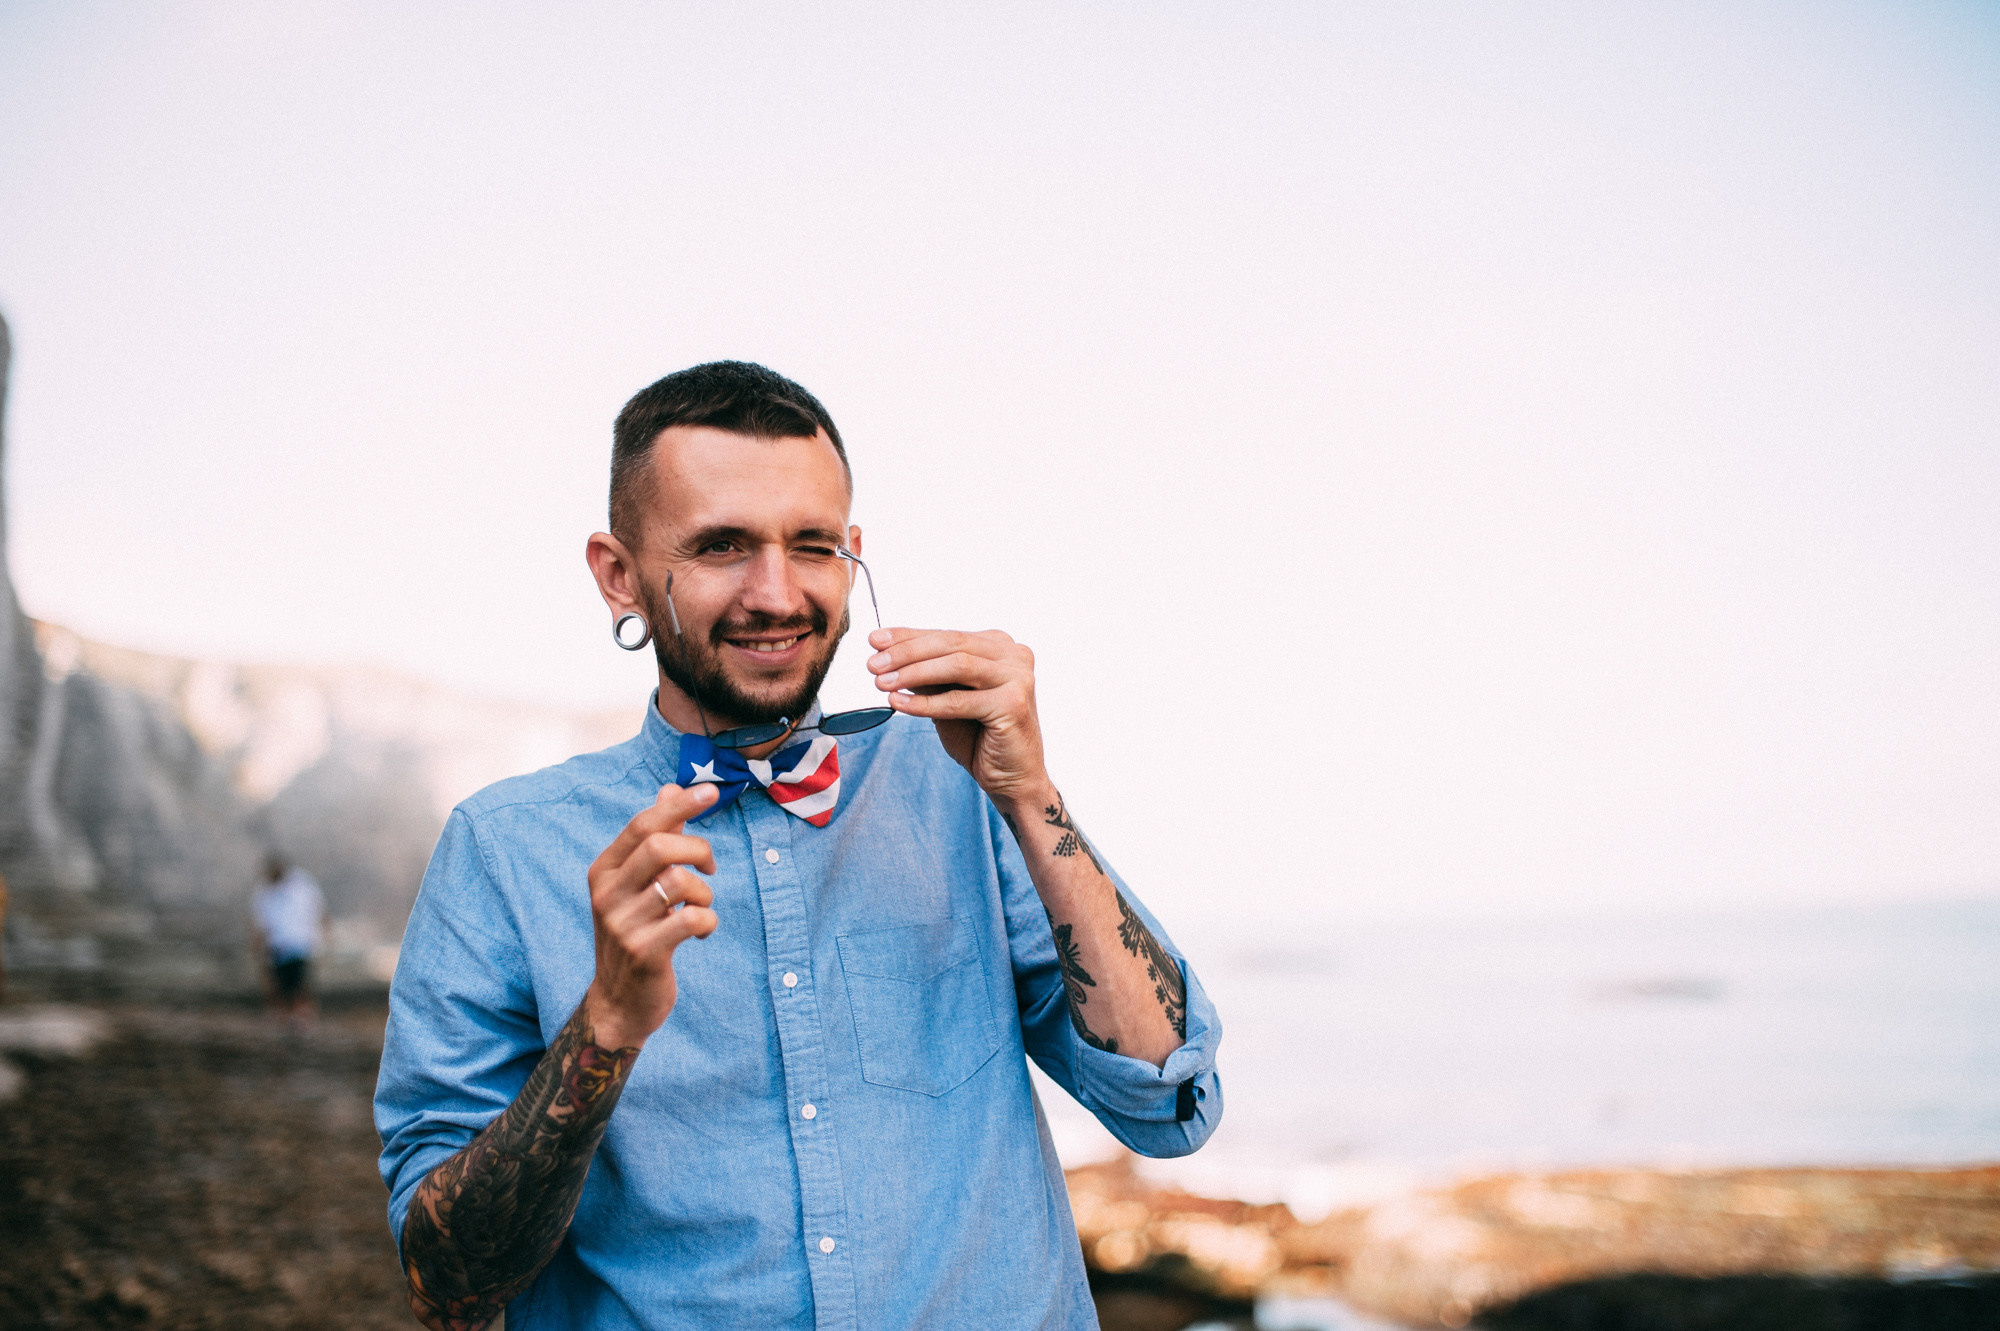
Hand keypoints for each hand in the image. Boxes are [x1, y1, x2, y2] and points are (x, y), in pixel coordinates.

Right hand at [582, 783, 719, 1048]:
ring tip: (701, 908)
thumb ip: (654, 837)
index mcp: (604, 871)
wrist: (618, 1003)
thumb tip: (670, 787)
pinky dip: (708, 921)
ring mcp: (622, 925)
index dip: (678, 805)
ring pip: (678, 882)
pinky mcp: (644, 953)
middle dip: (697, 849)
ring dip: (704, 892)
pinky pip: (691, 920)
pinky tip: (701, 932)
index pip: (642, 824)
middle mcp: (606, 894)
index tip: (711, 791)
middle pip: (659, 846)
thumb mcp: (636, 885)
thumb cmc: (634, 933)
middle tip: (709, 867)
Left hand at [867, 627, 1053, 807]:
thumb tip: (887, 655)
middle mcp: (1014, 655)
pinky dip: (925, 703)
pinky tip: (899, 703)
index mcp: (999, 646)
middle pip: (950, 643)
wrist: (1012, 779)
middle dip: (906, 652)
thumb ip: (928, 675)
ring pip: (956, 665)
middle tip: (873, 663)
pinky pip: (958, 701)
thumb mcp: (947, 698)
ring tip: (882, 682)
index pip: (947, 635)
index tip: (875, 640)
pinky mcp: (1013, 704)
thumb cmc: (980, 738)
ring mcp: (1017, 677)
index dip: (908, 636)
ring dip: (913, 673)